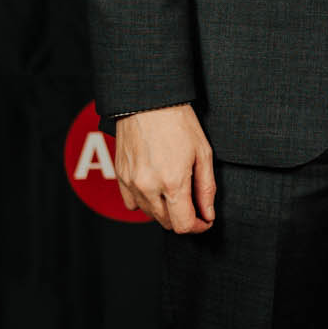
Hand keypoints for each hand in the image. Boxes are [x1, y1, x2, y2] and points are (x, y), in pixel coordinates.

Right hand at [114, 104, 216, 234]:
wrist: (148, 102)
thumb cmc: (179, 122)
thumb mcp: (203, 153)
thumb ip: (206, 188)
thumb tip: (208, 214)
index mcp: (173, 182)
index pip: (183, 225)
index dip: (197, 226)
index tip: (205, 220)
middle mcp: (149, 187)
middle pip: (166, 222)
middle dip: (183, 218)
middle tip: (195, 205)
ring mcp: (131, 183)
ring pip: (149, 214)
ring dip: (165, 211)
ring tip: (177, 191)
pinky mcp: (120, 177)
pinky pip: (132, 204)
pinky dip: (146, 202)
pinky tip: (156, 188)